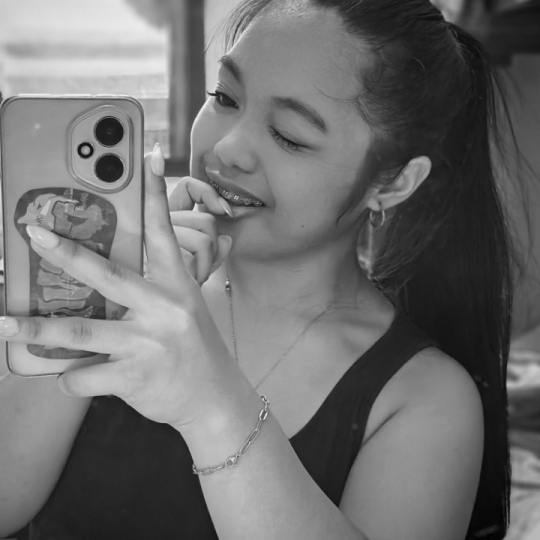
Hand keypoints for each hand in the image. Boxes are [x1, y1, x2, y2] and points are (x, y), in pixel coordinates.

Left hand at [0, 146, 243, 430]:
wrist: (212, 398)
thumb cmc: (194, 348)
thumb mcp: (183, 310)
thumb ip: (150, 293)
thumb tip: (99, 285)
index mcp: (177, 286)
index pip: (163, 233)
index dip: (154, 194)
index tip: (145, 157)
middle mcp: (164, 309)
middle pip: (107, 275)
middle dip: (65, 252)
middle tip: (32, 232)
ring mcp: (148, 343)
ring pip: (78, 331)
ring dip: (33, 330)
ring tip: (2, 323)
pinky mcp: (133, 377)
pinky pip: (81, 374)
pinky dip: (68, 376)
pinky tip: (73, 374)